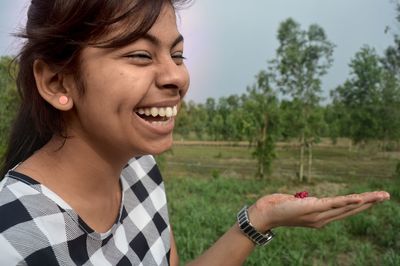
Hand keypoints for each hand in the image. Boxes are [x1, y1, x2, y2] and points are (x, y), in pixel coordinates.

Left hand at [247, 191, 389, 230]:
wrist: (264, 214)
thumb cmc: (277, 207)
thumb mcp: (296, 203)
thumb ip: (307, 202)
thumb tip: (309, 198)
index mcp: (319, 217)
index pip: (344, 210)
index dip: (360, 205)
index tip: (373, 198)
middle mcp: (322, 219)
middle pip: (350, 210)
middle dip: (369, 203)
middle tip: (386, 196)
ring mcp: (318, 214)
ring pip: (346, 207)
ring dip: (365, 201)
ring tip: (380, 196)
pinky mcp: (312, 208)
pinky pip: (333, 204)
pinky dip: (347, 201)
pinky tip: (360, 198)